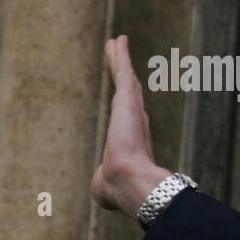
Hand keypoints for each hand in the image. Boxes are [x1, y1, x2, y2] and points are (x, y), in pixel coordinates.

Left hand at [90, 35, 170, 216]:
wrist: (128, 179)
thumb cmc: (119, 186)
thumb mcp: (106, 187)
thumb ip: (105, 185)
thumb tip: (104, 199)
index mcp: (132, 135)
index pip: (130, 112)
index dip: (129, 98)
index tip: (131, 87)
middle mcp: (135, 117)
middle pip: (128, 88)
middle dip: (125, 71)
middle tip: (123, 55)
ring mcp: (132, 105)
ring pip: (124, 75)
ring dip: (119, 57)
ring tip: (117, 41)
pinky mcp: (128, 96)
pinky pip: (122, 69)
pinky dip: (120, 54)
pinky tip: (117, 40)